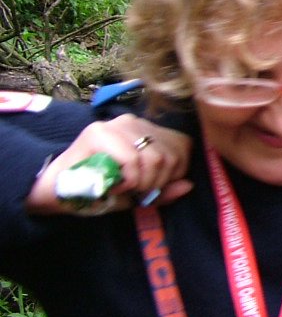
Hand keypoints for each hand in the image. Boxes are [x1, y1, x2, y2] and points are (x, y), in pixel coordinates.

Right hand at [25, 114, 193, 215]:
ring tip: (122, 188)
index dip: (173, 174)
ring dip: (141, 184)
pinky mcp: (98, 133)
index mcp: (147, 130)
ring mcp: (116, 125)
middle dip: (156, 183)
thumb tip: (188, 185)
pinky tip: (113, 185)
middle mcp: (134, 123)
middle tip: (135, 191)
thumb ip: (164, 190)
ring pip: (154, 158)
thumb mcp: (138, 193)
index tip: (152, 187)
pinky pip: (131, 160)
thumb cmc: (100, 190)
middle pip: (170, 155)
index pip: (181, 147)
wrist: (57, 193)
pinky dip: (127, 180)